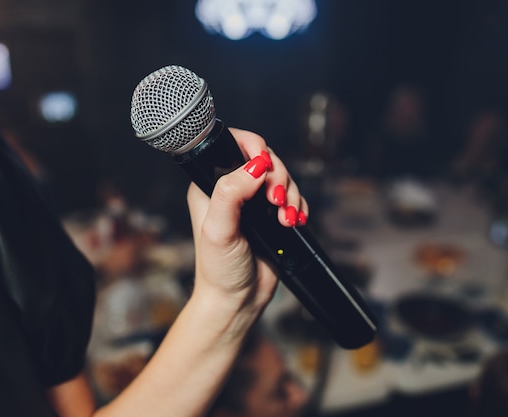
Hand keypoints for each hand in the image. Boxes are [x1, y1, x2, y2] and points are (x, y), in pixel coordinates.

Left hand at [186, 128, 307, 312]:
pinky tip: (292, 222)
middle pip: (265, 159)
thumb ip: (231, 193)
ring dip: (290, 194)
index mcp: (210, 185)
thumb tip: (254, 166)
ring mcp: (254, 203)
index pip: (233, 147)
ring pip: (282, 178)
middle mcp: (232, 189)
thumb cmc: (218, 270)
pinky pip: (293, 198)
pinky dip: (297, 207)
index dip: (254, 148)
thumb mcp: (219, 230)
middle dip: (278, 176)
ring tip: (285, 218)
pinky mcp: (272, 216)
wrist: (237, 300)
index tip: (264, 165)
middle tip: (275, 201)